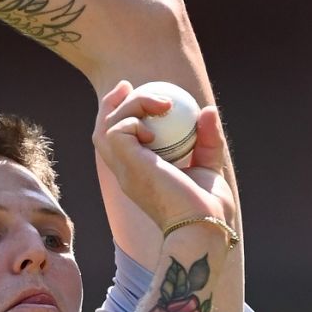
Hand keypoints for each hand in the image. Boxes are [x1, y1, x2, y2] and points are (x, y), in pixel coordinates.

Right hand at [92, 81, 235, 236]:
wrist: (204, 225)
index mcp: (139, 176)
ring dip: (131, 105)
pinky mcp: (128, 165)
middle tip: (128, 86)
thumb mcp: (209, 166)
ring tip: (163, 103)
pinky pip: (119, 128)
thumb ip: (207, 140)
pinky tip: (160, 122)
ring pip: (107, 126)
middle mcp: (125, 173)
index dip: (120, 116)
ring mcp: (124, 170)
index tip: (134, 93)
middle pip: (102, 133)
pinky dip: (137, 117)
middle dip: (109, 105)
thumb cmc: (208, 208)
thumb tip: (207, 111)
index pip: (117, 144)